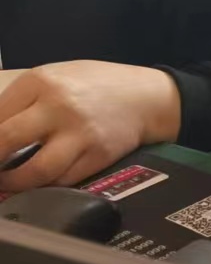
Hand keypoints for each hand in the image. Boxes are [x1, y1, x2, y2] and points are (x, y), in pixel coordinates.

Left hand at [0, 61, 180, 190]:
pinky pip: (63, 180)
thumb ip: (22, 100)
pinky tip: (38, 184)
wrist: (145, 97)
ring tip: (6, 183)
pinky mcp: (98, 156)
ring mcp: (81, 134)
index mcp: (41, 81)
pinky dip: (46, 186)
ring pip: (36, 170)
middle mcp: (59, 106)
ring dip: (14, 183)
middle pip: (5, 141)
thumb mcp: (54, 78)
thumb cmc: (93, 86)